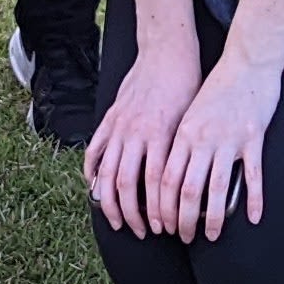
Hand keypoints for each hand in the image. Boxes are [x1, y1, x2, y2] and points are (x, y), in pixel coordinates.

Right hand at [84, 41, 199, 235]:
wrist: (166, 51)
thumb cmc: (186, 85)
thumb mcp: (191, 119)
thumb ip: (182, 151)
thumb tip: (188, 186)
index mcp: (159, 134)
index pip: (155, 183)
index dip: (158, 210)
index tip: (165, 227)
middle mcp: (135, 133)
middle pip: (125, 185)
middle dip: (132, 215)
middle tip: (142, 233)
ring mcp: (118, 126)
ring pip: (106, 174)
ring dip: (110, 203)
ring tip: (117, 221)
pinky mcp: (108, 120)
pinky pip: (94, 152)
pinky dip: (91, 175)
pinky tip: (96, 190)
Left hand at [159, 55, 283, 240]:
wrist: (246, 63)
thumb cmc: (216, 90)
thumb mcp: (189, 115)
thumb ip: (179, 143)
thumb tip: (165, 177)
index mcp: (183, 134)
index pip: (163, 179)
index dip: (160, 207)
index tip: (160, 226)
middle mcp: (202, 138)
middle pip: (186, 189)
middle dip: (182, 220)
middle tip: (183, 237)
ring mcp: (229, 139)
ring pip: (217, 188)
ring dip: (213, 218)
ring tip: (212, 236)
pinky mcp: (254, 137)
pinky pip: (254, 175)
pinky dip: (254, 199)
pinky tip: (253, 217)